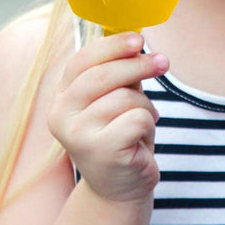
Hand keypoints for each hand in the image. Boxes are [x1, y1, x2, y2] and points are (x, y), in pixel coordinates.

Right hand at [47, 33, 168, 205]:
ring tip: (143, 119)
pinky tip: (140, 137)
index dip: (112, 46)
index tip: (139, 39)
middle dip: (139, 65)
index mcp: (61, 96)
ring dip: (144, 105)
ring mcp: (77, 136)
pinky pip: (137, 119)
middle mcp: (60, 115)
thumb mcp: (114, 96)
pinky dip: (148, 123)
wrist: (120, 185)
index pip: (82, 60)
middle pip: (104, 75)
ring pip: (124, 97)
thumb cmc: (119, 132)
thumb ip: (119, 71)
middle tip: (163, 62)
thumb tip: (137, 38)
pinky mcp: (101, 151)